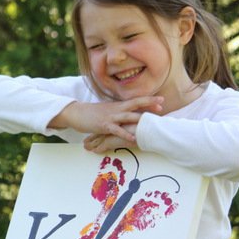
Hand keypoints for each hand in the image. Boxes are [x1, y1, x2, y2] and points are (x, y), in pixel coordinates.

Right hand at [48, 96, 162, 142]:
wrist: (76, 113)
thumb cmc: (92, 114)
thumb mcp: (108, 110)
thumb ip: (119, 112)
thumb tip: (129, 115)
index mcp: (118, 105)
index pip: (135, 101)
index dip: (148, 100)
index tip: (160, 100)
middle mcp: (116, 109)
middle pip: (135, 104)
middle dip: (149, 103)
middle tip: (162, 104)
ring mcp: (111, 117)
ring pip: (128, 116)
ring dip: (140, 118)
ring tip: (151, 122)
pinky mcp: (104, 125)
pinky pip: (117, 130)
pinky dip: (125, 134)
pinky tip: (133, 139)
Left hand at [84, 124, 136, 152]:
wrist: (142, 127)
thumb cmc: (141, 124)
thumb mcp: (135, 122)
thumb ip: (132, 124)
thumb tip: (134, 126)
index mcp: (114, 121)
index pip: (103, 125)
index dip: (97, 129)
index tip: (92, 130)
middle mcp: (110, 127)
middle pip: (97, 132)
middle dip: (91, 137)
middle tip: (85, 141)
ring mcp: (108, 134)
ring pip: (96, 140)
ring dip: (91, 144)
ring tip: (86, 147)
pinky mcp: (110, 142)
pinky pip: (101, 147)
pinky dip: (97, 149)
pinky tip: (94, 151)